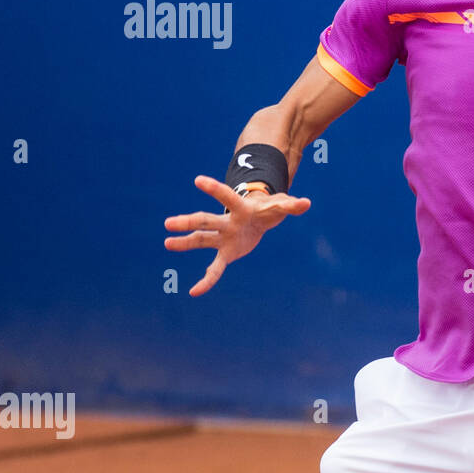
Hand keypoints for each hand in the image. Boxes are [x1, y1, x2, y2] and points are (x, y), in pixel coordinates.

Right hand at [164, 175, 310, 296]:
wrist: (259, 220)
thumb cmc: (269, 210)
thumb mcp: (281, 207)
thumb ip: (291, 205)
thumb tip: (306, 203)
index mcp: (240, 208)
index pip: (226, 196)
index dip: (214, 189)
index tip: (197, 180)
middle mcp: (226, 222)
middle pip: (206, 220)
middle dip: (188, 222)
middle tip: (168, 223)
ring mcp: (223, 237)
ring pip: (201, 239)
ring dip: (185, 243)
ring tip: (167, 243)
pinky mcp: (225, 253)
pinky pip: (214, 269)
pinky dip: (207, 281)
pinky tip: (195, 292)